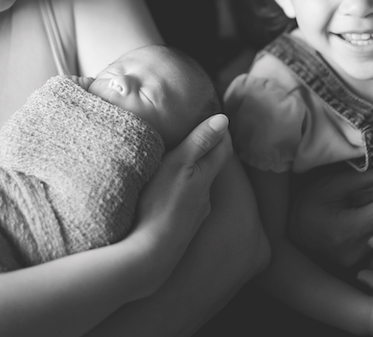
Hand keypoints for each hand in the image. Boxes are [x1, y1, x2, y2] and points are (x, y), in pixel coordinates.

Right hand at [127, 114, 231, 292]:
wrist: (148, 254)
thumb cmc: (160, 205)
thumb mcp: (178, 165)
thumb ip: (199, 142)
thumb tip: (224, 120)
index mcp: (206, 178)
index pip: (222, 149)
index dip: (219, 132)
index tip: (214, 118)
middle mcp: (205, 198)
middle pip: (211, 169)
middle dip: (205, 153)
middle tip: (193, 135)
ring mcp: (194, 216)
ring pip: (197, 188)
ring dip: (191, 175)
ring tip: (177, 164)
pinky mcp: (180, 230)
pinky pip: (184, 205)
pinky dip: (180, 194)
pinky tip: (168, 195)